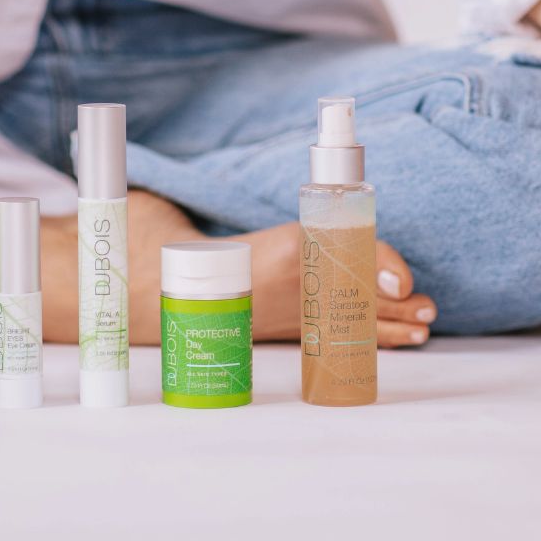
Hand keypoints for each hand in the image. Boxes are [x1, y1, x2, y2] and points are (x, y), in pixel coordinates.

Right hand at [0, 190, 434, 348]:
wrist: (113, 295)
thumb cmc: (143, 246)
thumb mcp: (170, 212)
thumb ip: (220, 203)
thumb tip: (255, 194)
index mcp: (261, 258)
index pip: (333, 258)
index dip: (375, 267)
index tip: (405, 280)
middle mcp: (271, 291)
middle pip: (345, 297)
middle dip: (390, 306)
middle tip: (427, 310)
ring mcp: (269, 316)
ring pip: (337, 323)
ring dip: (380, 328)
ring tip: (420, 331)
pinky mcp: (263, 331)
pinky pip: (318, 338)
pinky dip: (353, 341)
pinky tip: (379, 345)